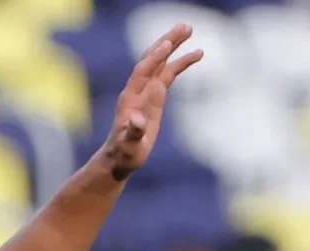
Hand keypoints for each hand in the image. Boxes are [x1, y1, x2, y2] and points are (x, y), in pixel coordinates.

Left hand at [102, 24, 202, 180]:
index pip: (142, 73)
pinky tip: (196, 54)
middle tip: (183, 26)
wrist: (119, 158)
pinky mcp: (154, 98)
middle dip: (166, 43)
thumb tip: (138, 119)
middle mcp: (137, 91)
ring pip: (160, 64)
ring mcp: (145, 93)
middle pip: (152, 61)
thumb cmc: (124, 154)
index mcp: (130, 100)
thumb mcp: (129, 146)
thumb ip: (134, 132)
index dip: (154, 59)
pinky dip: (180, 63)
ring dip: (172, 46)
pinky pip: (168, 75)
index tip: (167, 45)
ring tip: (188, 29)